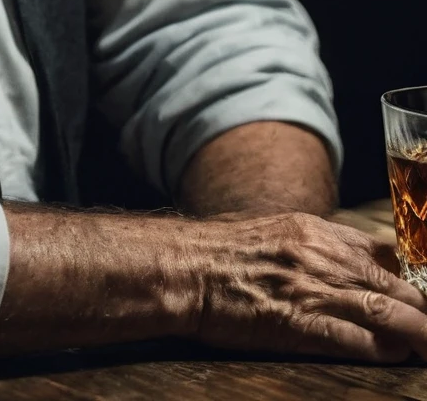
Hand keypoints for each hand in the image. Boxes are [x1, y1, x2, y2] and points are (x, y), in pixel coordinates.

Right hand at [186, 212, 426, 361]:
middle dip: (422, 309)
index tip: (420, 298)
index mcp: (315, 230)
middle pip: (393, 284)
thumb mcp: (273, 232)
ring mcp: (311, 287)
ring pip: (384, 310)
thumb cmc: (220, 252)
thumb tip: (336, 266)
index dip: (408, 279)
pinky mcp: (296, 322)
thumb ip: (309, 246)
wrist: (183, 266)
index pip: (382, 252)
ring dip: (417, 332)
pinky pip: (351, 337)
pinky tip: (396, 356)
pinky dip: (380, 348)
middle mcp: (321, 255)